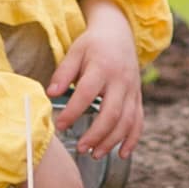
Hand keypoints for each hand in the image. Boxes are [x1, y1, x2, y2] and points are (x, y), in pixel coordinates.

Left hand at [49, 5, 145, 155]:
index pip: (87, 93)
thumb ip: (63, 73)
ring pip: (127, 121)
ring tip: (95, 154)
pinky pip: (138, 121)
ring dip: (112, 141)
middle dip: (96, 134)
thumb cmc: (93, 45)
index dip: (73, 112)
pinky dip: (132, 140)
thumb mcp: (75, 52)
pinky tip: (122, 154)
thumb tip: (50, 93)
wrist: (119, 33)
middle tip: (81, 148)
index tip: (60, 126)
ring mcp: (132, 90)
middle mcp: (121, 81)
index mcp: (102, 67)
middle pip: (112, 112)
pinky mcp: (138, 97)